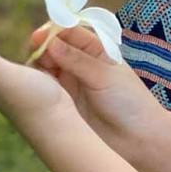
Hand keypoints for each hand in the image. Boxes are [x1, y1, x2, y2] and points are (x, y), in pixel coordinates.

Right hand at [33, 25, 163, 161]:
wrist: (138, 140)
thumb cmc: (129, 102)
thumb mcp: (105, 77)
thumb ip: (78, 60)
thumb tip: (51, 43)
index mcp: (95, 49)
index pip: (70, 31)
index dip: (53, 31)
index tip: (39, 37)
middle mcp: (79, 63)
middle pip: (52, 47)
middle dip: (42, 47)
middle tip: (35, 54)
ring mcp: (68, 82)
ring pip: (44, 66)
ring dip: (37, 65)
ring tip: (34, 71)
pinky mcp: (60, 102)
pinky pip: (43, 88)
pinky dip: (36, 84)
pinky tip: (32, 86)